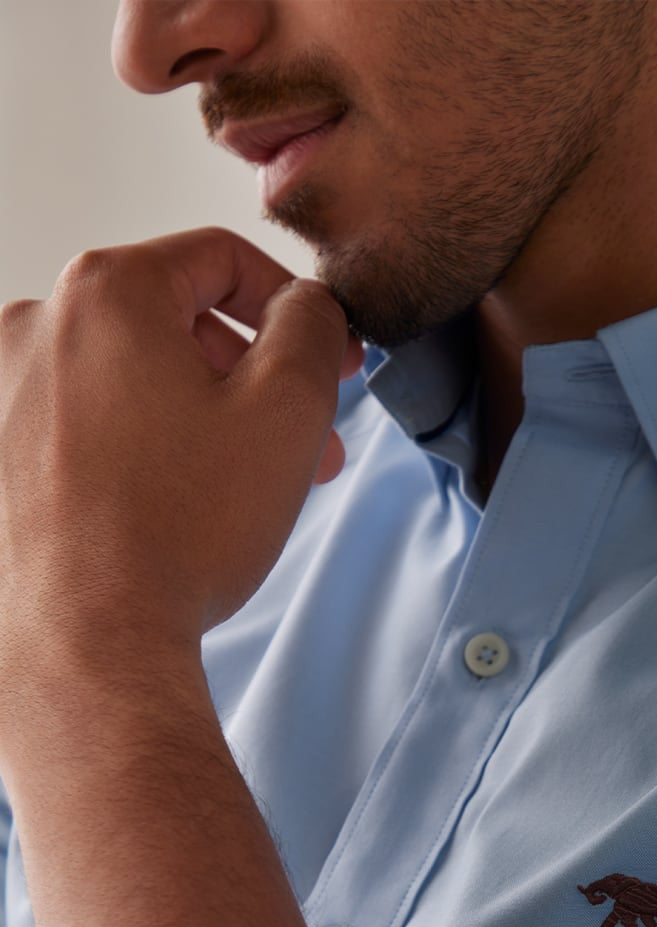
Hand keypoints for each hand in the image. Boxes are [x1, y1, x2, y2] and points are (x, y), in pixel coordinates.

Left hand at [0, 227, 365, 672]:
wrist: (87, 640)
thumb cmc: (179, 532)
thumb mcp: (288, 412)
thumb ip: (313, 329)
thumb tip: (308, 307)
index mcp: (107, 293)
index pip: (221, 259)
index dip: (294, 308)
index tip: (328, 360)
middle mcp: (37, 326)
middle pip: (172, 321)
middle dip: (250, 378)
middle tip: (305, 442)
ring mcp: (4, 392)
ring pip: (132, 378)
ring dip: (201, 417)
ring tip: (244, 485)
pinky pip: (90, 424)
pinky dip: (144, 447)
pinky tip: (178, 505)